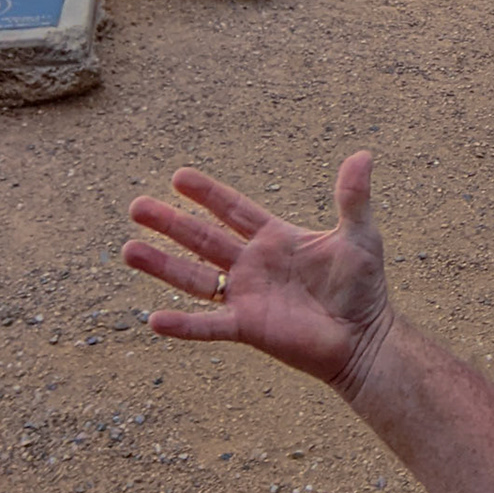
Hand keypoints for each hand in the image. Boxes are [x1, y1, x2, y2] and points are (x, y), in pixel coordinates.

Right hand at [124, 152, 394, 398]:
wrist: (364, 338)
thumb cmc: (363, 288)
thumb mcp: (359, 236)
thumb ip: (352, 198)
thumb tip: (363, 154)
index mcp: (274, 239)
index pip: (233, 210)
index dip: (207, 194)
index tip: (178, 177)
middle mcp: (253, 265)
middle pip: (202, 239)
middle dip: (170, 223)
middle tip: (136, 206)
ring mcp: (246, 296)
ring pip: (195, 278)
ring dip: (163, 265)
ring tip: (129, 250)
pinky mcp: (248, 328)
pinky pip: (209, 326)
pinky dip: (183, 324)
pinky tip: (154, 319)